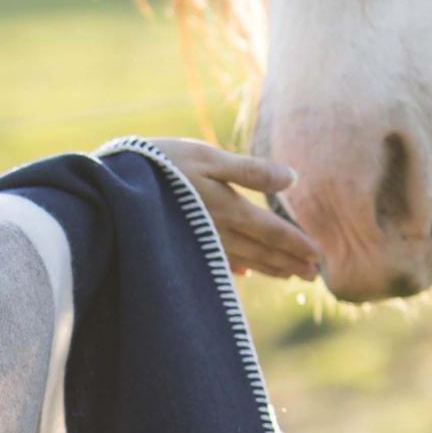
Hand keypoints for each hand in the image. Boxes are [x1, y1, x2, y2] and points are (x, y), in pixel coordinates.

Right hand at [150, 139, 322, 281]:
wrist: (111, 190)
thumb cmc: (159, 164)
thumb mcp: (207, 157)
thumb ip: (250, 170)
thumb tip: (293, 178)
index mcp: (229, 208)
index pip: (273, 231)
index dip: (297, 244)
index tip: (319, 257)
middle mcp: (218, 231)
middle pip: (262, 250)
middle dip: (289, 262)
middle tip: (312, 275)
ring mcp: (199, 242)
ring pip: (243, 259)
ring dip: (268, 267)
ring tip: (288, 275)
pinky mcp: (181, 246)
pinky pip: (215, 261)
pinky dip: (232, 268)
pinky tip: (242, 273)